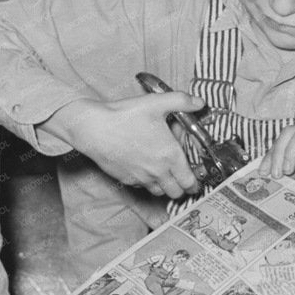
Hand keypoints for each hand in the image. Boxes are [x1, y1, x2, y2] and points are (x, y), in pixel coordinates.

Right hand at [50, 93, 204, 197]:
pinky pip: (143, 187)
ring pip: (160, 192)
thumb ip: (182, 101)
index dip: (196, 182)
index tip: (196, 176)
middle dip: (183, 187)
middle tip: (182, 176)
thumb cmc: (125, 116)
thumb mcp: (157, 102)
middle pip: (177, 193)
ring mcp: (141, 178)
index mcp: (170, 156)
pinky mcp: (127, 179)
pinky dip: (148, 182)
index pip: (190, 182)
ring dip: (166, 186)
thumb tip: (199, 103)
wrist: (95, 129)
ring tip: (165, 172)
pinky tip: (146, 168)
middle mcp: (158, 171)